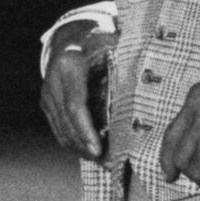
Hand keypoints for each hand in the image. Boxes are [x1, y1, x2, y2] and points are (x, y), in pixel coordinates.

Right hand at [40, 20, 115, 161]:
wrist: (73, 36)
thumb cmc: (100, 41)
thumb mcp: (115, 45)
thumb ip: (129, 63)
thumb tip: (153, 84)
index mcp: (69, 64)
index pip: (76, 105)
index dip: (86, 131)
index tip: (99, 150)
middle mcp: (52, 80)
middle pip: (68, 124)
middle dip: (88, 147)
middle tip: (111, 164)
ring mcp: (47, 93)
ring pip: (62, 131)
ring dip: (82, 150)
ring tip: (107, 162)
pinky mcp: (46, 103)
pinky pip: (60, 130)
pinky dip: (76, 144)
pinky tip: (95, 151)